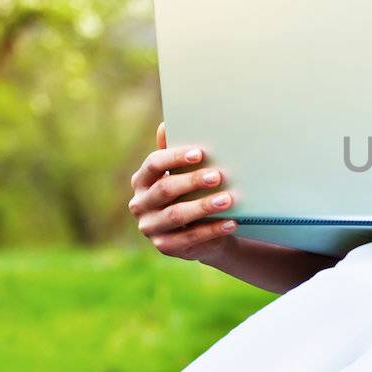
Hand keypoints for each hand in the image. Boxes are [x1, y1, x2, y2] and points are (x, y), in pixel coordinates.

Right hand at [128, 121, 239, 263]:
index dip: (175, 157)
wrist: (199, 233)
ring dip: (203, 206)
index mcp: (142, 180)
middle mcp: (140, 204)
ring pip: (176, 215)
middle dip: (192, 181)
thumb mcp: (182, 174)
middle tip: (218, 175)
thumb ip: (173, 154)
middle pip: (165, 189)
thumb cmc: (189, 194)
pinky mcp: (164, 246)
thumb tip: (165, 125)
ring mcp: (150, 227)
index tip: (200, 153)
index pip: (153, 164)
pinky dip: (212, 230)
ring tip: (228, 199)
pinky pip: (189, 238)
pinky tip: (231, 222)